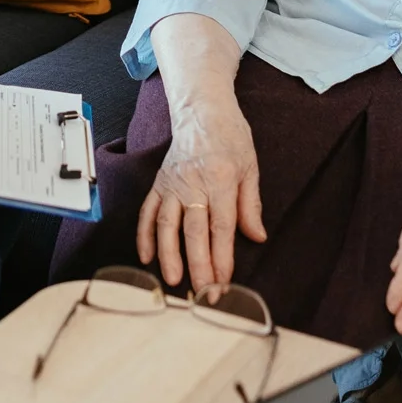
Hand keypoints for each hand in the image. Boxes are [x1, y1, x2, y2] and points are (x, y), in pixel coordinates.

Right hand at [137, 90, 265, 290]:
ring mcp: (172, 184)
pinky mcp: (159, 183)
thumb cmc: (230, 137)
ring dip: (169, 255)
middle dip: (198, 265)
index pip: (221, 227)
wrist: (202, 110)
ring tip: (173, 281)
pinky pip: (148, 212)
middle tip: (203, 293)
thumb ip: (251, 205)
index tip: (223, 281)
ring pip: (166, 225)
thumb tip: (256, 237)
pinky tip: (147, 258)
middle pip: (194, 232)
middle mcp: (193, 184)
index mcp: (221, 180)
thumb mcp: (250, 167)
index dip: (222, 257)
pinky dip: (144, 236)